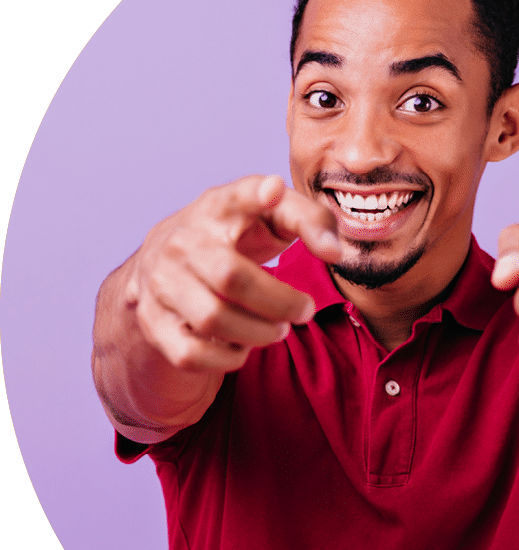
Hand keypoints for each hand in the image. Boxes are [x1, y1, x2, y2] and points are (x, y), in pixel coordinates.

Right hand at [127, 174, 340, 373]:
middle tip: (305, 310)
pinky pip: (192, 354)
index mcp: (219, 208)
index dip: (256, 195)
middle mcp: (182, 241)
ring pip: (213, 319)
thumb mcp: (272, 217)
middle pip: (232, 278)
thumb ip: (312, 222)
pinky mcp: (152, 322)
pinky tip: (243, 344)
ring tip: (278, 328)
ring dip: (259, 332)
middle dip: (280, 302)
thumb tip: (335, 252)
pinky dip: (229, 358)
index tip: (273, 191)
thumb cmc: (237, 235)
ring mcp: (161, 282)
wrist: (166, 261)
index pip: (238, 196)